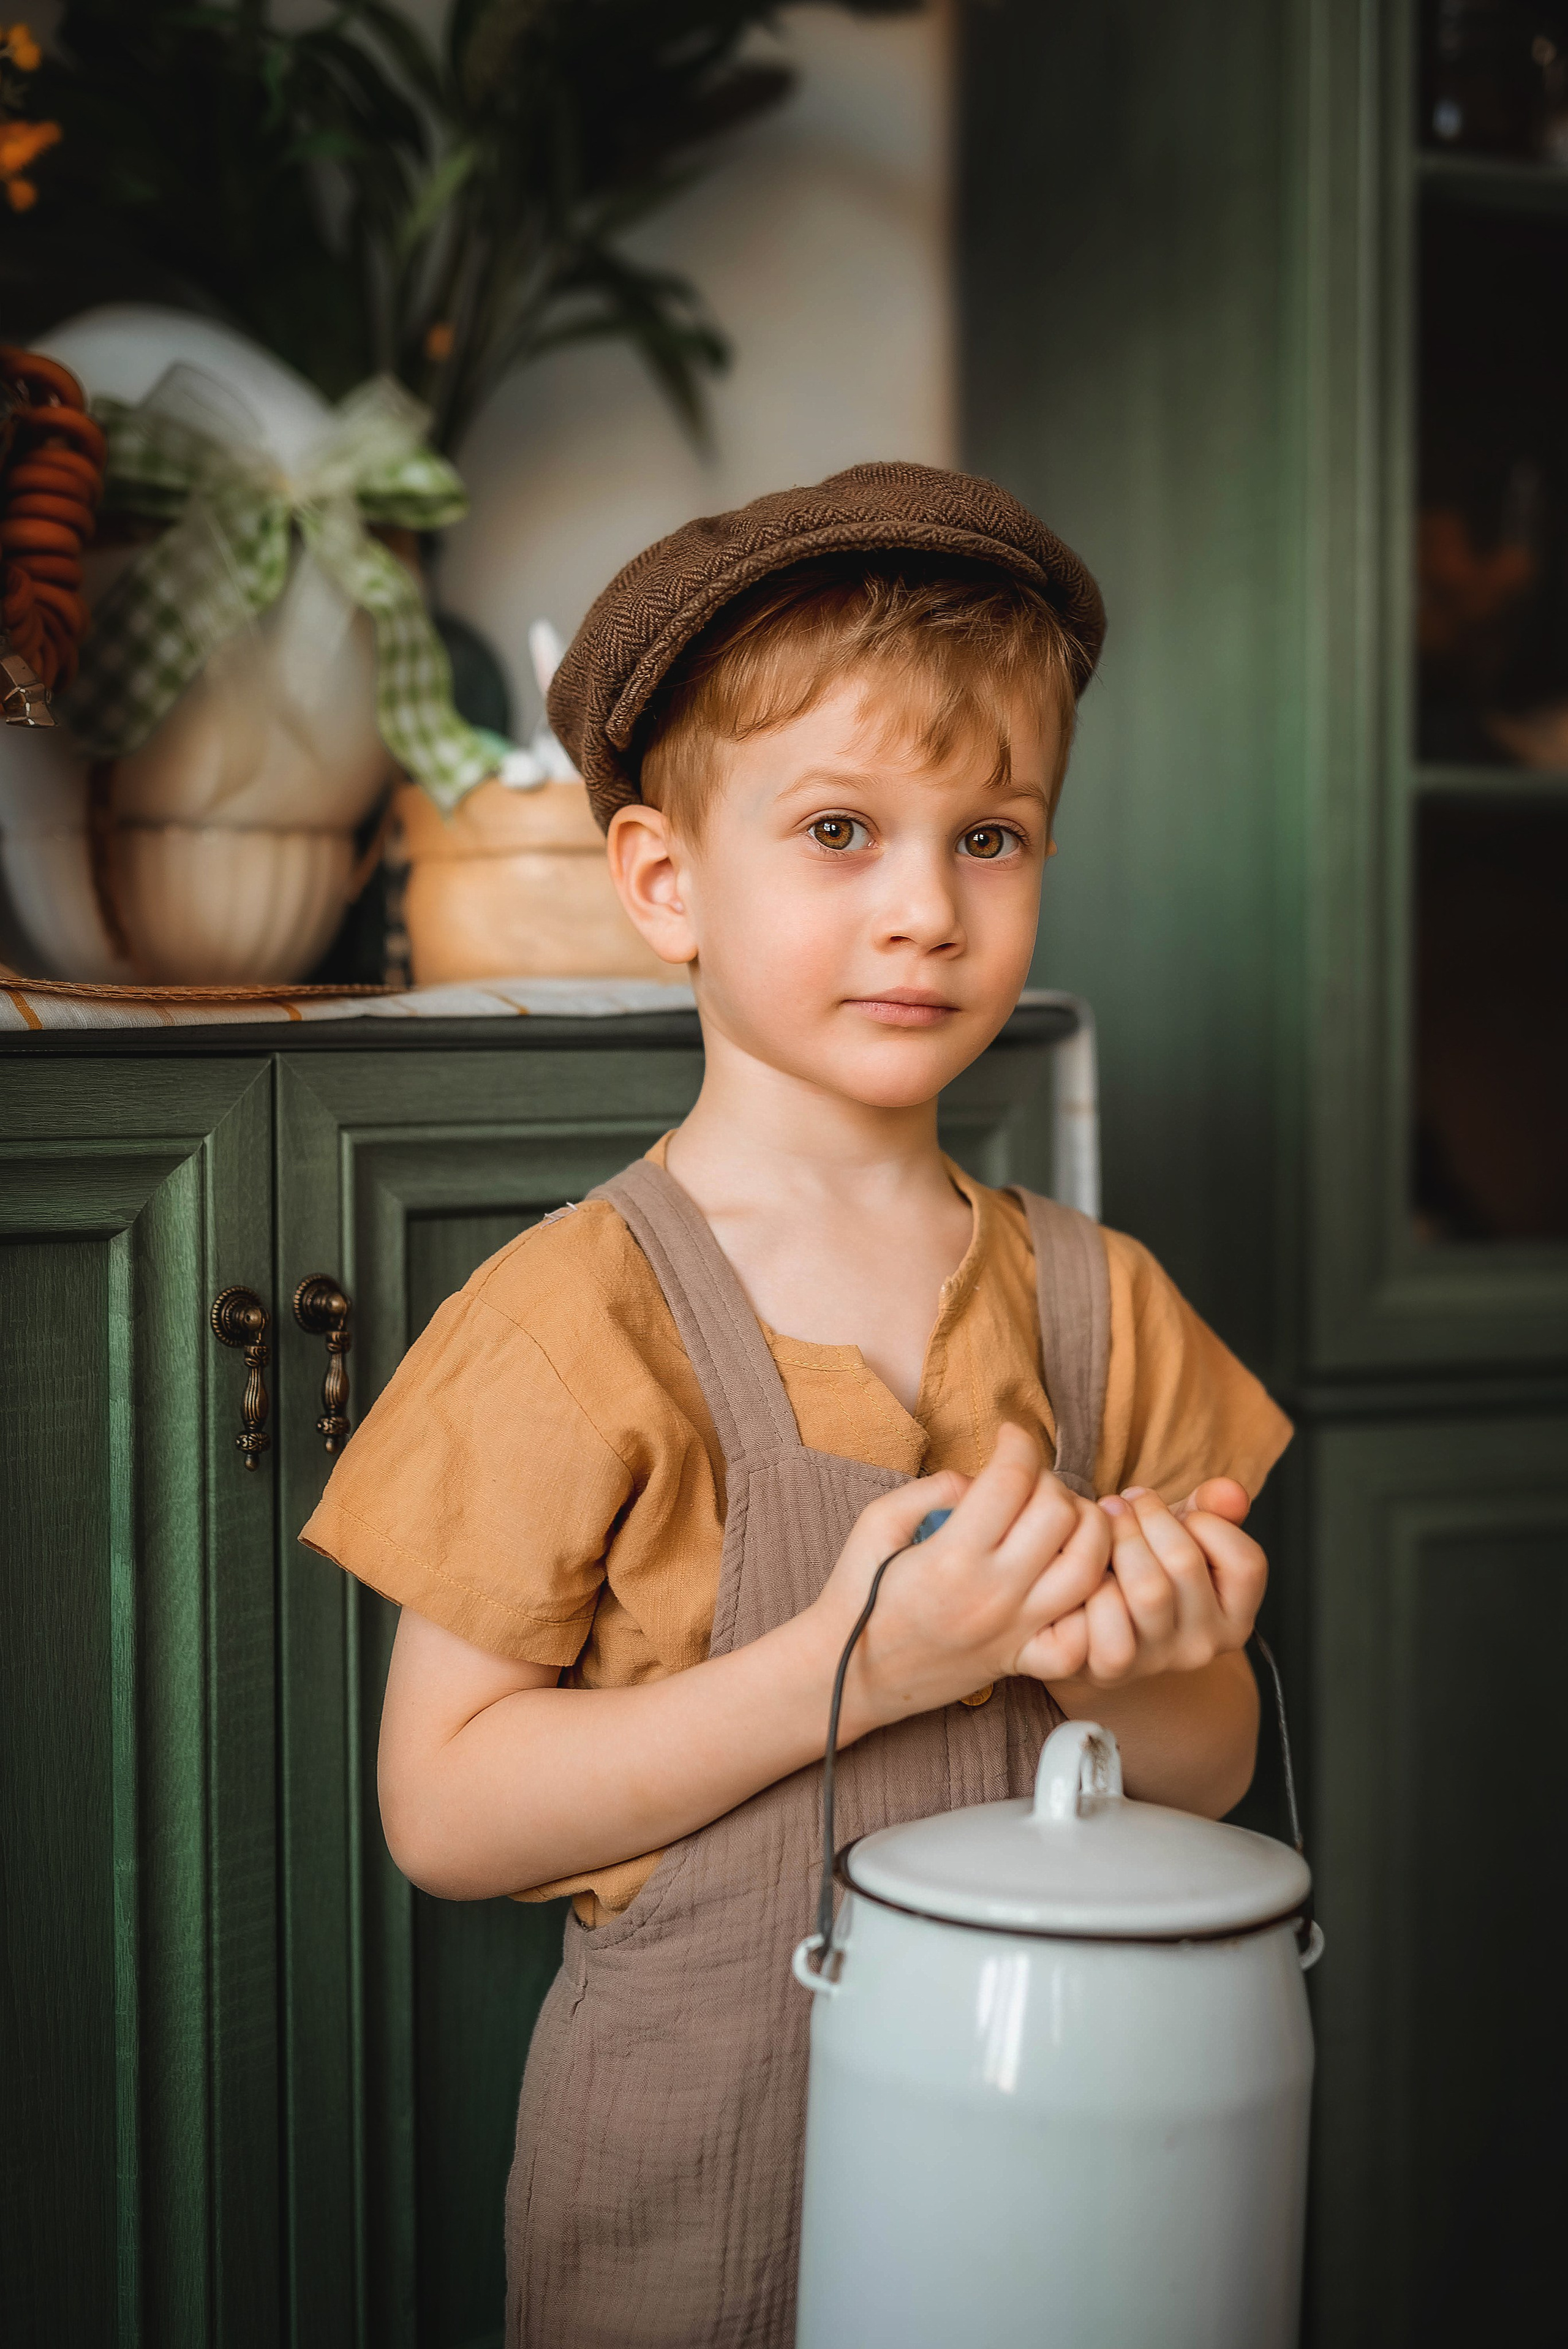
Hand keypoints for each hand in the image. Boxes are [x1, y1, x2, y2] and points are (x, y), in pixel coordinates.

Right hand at [811, 1422, 1112, 1738]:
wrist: (850, 1676)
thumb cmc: (858, 1595)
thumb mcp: (876, 1524)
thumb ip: (931, 1489)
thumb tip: (980, 1479)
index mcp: (950, 1556)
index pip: (1011, 1480)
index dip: (1017, 1443)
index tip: (1009, 1435)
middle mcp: (991, 1594)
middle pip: (1059, 1514)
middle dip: (1051, 1481)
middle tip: (1028, 1480)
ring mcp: (1014, 1630)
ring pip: (1087, 1568)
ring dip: (1086, 1530)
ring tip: (1061, 1517)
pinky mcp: (1023, 1659)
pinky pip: (1082, 1638)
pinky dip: (1091, 1605)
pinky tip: (1072, 1577)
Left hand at [1053, 1478, 1266, 1690]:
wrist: (1095, 1627)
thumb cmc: (1147, 1567)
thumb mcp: (1185, 1536)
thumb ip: (1213, 1511)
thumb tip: (1230, 1492)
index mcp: (1236, 1617)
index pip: (1246, 1562)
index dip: (1206, 1520)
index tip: (1170, 1506)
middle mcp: (1206, 1645)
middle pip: (1186, 1563)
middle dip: (1148, 1515)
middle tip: (1120, 1501)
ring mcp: (1160, 1661)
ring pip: (1148, 1589)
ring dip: (1118, 1540)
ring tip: (1102, 1521)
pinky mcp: (1113, 1670)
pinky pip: (1108, 1620)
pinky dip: (1092, 1585)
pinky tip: (1086, 1568)